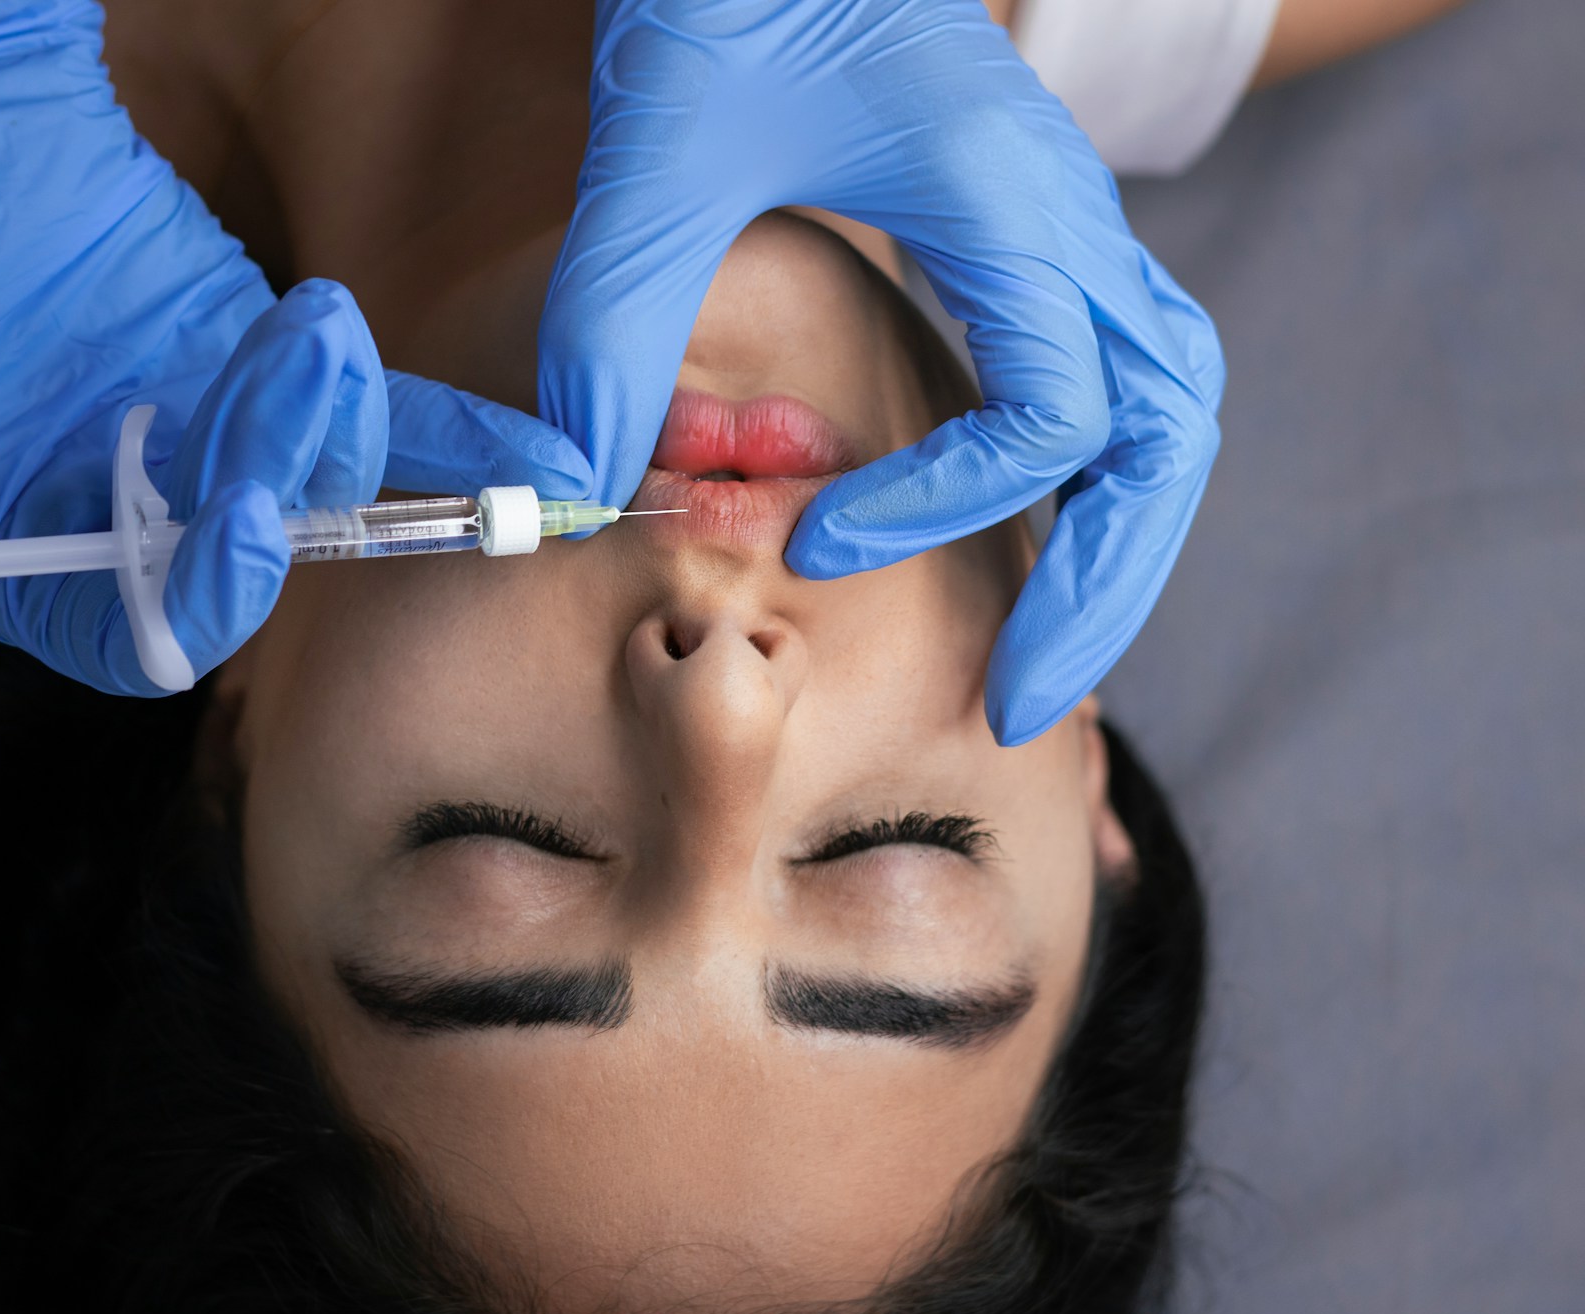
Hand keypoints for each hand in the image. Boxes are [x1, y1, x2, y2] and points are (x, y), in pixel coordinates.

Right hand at [0, 0, 586, 694]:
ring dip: (335, 420)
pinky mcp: (274, 363)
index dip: (201, 598)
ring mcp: (216, 440)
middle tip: (280, 379)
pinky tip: (543, 456)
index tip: (242, 518)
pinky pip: (380, 414)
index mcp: (40, 561)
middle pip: (250, 560)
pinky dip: (461, 437)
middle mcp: (142, 519)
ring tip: (306, 322)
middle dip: (279, 482)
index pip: (142, 632)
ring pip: (318, 481)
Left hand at [536, 0, 1223, 743]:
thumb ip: (612, 334)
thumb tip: (584, 504)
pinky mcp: (1032, 226)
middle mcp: (1070, 216)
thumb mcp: (650, 162)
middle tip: (1023, 709)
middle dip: (1107, 586)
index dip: (943, 506)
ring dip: (1121, 539)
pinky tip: (1014, 526)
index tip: (812, 544)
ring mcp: (1068, 218)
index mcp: (1009, 202)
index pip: (1052, 414)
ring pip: (1170, 405)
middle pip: (1170, 434)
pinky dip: (1091, 470)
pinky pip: (1117, 368)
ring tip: (1043, 654)